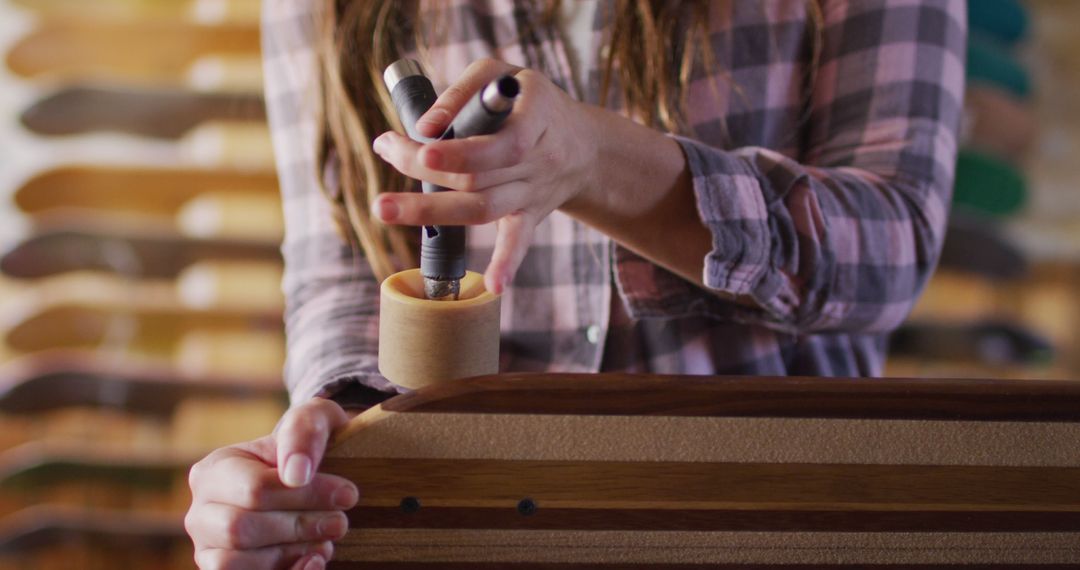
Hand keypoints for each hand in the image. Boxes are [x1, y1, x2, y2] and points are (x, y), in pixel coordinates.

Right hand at [185, 398, 357, 569]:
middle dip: (299, 527)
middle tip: (340, 522)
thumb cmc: (309, 446)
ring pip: (235, 562)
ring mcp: (208, 547)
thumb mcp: (315, 421)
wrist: (311, 477)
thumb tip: (296, 474)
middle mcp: (201, 511)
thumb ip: (304, 431)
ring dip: (291, 553)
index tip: (348, 494)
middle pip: (240, 528)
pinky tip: (313, 559)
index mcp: (214, 469)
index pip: (253, 488)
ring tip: (325, 539)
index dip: (306, 495)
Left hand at [371, 58, 598, 293]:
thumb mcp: (503, 74)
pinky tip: (493, 286)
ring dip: (432, 211)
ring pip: (482, 207)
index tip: (420, 144)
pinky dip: (507, 263)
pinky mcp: (529, 217)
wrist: (583, 146)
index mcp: (535, 117)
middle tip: (385, 149)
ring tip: (384, 207)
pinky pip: (519, 242)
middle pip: (478, 175)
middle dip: (423, 167)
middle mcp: (537, 159)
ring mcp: (533, 193)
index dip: (459, 150)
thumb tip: (424, 125)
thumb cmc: (529, 101)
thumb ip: (463, 92)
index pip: (498, 143)